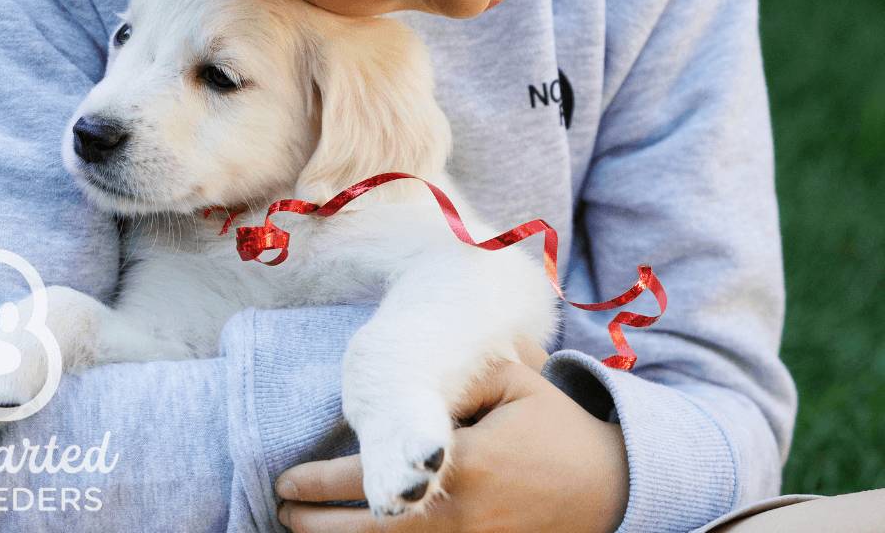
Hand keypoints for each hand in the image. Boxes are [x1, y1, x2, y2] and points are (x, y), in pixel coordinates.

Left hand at [274, 338, 629, 532]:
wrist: (609, 485)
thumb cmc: (555, 426)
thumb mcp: (515, 381)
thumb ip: (463, 375)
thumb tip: (412, 373)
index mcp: (461, 464)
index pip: (374, 478)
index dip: (324, 481)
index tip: (287, 478)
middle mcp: (458, 515)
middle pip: (369, 531)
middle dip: (317, 523)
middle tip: (280, 508)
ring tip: (298, 532)